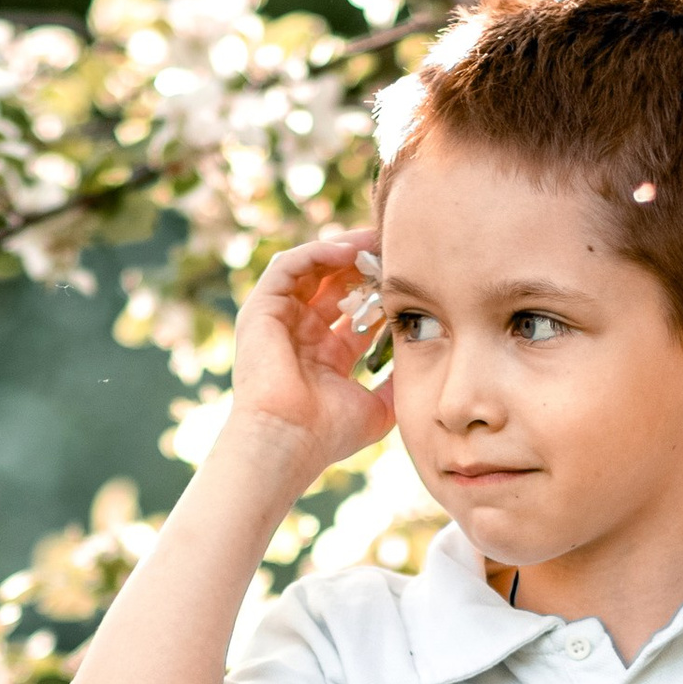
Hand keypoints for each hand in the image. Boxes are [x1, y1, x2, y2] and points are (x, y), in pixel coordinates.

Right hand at [221, 226, 394, 489]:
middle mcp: (300, 333)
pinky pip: (288, 266)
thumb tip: (423, 363)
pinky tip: (346, 253)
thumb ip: (397, 384)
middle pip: (334, 283)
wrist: (288, 442)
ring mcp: (278, 320)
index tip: (406, 276)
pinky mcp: (260, 309)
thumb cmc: (327, 434)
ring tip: (371, 242)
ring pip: (310, 268)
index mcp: (325, 354)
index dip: (379, 290)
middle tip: (392, 248)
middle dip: (363, 263)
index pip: (354, 309)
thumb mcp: (378, 409)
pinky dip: (316, 253)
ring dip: (341, 251)